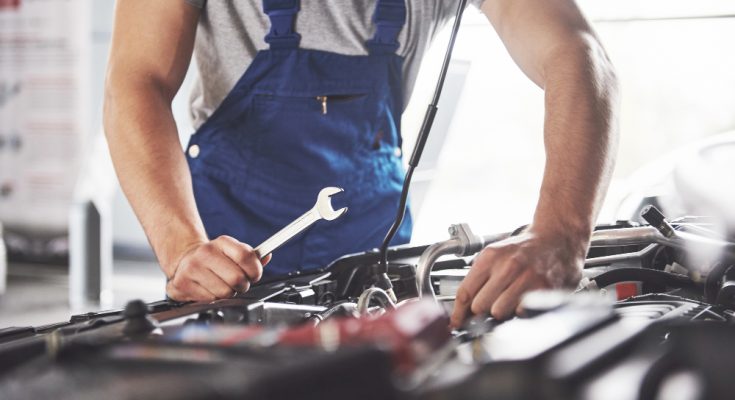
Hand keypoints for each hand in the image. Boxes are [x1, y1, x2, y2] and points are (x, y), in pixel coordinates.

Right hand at [166, 235, 269, 301]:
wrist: (185, 261)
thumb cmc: (215, 259)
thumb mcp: (233, 252)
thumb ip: (251, 256)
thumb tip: (267, 256)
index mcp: (222, 242)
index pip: (246, 256)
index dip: (255, 270)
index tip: (254, 275)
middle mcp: (205, 253)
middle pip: (237, 279)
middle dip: (242, 285)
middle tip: (238, 283)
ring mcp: (192, 268)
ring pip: (224, 293)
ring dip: (228, 294)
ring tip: (222, 285)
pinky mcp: (182, 284)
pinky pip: (210, 300)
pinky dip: (214, 299)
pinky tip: (209, 289)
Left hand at [450, 230, 585, 326]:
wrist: (557, 237)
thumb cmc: (524, 249)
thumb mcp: (495, 254)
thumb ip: (479, 279)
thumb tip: (463, 309)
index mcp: (490, 257)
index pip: (465, 292)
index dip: (459, 313)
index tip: (456, 323)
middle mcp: (507, 267)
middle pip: (479, 306)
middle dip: (481, 312)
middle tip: (489, 308)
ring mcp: (526, 278)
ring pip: (499, 312)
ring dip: (502, 313)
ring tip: (509, 302)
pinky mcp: (544, 289)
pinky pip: (521, 313)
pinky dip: (520, 313)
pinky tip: (523, 302)